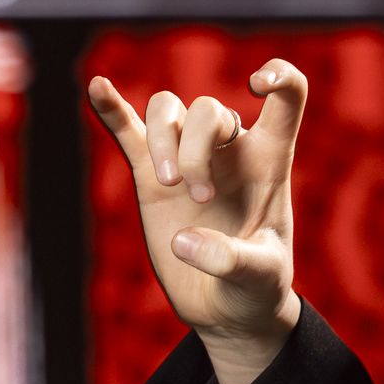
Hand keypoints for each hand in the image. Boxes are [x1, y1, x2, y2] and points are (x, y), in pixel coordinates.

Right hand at [87, 60, 306, 351]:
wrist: (227, 307)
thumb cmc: (257, 285)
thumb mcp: (261, 277)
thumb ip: (232, 260)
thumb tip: (184, 241)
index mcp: (269, 159)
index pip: (286, 97)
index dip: (278, 76)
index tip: (256, 84)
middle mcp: (229, 149)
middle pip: (209, 108)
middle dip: (197, 149)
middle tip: (200, 198)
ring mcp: (187, 158)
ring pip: (168, 109)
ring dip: (164, 139)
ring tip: (169, 185)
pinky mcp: (150, 177)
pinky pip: (129, 132)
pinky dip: (112, 109)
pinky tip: (97, 86)